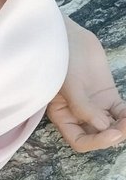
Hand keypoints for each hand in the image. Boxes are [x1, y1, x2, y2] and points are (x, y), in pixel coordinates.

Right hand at [46, 15, 125, 151]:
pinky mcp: (108, 96)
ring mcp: (95, 106)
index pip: (80, 140)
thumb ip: (83, 108)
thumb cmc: (61, 61)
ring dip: (124, 127)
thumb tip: (102, 127)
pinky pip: (121, 112)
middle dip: (112, 135)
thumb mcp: (68, 85)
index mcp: (63, 116)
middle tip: (124, 126)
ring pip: (112, 126)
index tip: (111, 132)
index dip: (96, 142)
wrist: (69, 38)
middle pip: (97, 136)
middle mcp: (78, 115)